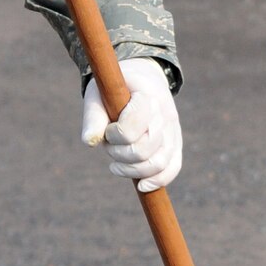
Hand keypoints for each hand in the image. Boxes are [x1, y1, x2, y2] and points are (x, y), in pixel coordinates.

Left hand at [81, 57, 180, 191]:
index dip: (115, 134)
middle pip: (144, 149)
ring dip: (132, 170)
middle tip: (110, 146)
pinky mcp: (176, 143)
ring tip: (117, 164)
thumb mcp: (98, 95)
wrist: (142, 80)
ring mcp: (173, 130)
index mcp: (147, 95)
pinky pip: (173, 167)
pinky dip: (157, 180)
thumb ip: (93, 116)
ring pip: (159, 162)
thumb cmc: (115, 89)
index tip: (108, 129)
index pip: (132, 126)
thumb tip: (90, 142)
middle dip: (120, 154)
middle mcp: (164, 113)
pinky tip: (141, 185)